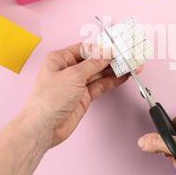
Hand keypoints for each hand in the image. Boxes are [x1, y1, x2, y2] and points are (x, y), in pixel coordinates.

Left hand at [19, 43, 134, 150]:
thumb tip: (106, 52)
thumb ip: (93, 64)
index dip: (102, 47)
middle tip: (128, 56)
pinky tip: (123, 76)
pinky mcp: (83, 96)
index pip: (86, 48)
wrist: (44, 127)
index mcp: (60, 59)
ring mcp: (76, 84)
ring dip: (115, 70)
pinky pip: (100, 85)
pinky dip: (112, 81)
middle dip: (112, 58)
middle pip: (94, 60)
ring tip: (131, 65)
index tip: (118, 47)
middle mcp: (68, 70)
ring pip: (99, 73)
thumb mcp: (73, 76)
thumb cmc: (48, 100)